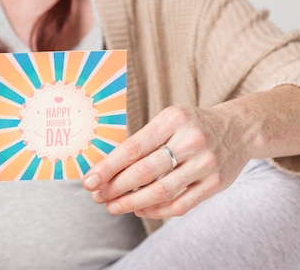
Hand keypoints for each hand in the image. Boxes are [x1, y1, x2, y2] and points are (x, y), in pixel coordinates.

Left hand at [82, 105, 251, 218]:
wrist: (240, 129)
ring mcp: (206, 163)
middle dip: (116, 187)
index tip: (90, 179)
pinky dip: (157, 210)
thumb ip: (143, 141)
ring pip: (162, 191)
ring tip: (113, 206)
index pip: (133, 147)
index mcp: (173, 119)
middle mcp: (191, 140)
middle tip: (97, 196)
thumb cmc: (191, 124)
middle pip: (145, 171)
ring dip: (132, 203)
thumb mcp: (168, 120)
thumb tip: (107, 168)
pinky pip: (181, 204)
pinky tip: (139, 210)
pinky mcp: (217, 183)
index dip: (108, 167)